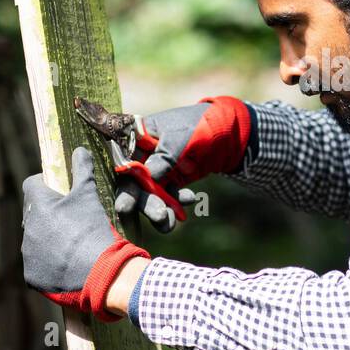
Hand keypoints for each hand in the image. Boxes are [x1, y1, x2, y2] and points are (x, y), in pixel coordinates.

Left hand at [22, 146, 148, 321]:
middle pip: (33, 213)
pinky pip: (37, 263)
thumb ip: (83, 170)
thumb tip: (80, 150)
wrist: (99, 271)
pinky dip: (49, 261)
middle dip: (47, 213)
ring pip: (35, 239)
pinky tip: (67, 262)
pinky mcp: (31, 275)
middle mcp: (27, 228)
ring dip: (47, 237)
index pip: (32, 184)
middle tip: (70, 218)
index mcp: (37, 205)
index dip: (45, 183)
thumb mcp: (89, 195)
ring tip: (71, 242)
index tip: (60, 189)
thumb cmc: (93, 229)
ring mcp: (28, 253)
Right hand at [113, 96, 250, 230]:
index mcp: (134, 140)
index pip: (123, 167)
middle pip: (135, 185)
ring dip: (161, 209)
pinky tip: (190, 199)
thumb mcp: (178, 139)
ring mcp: (155, 170)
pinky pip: (169, 195)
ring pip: (151, 195)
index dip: (123, 189)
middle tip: (159, 217)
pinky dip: (177, 201)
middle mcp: (140, 157)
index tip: (124, 209)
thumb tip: (147, 179)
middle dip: (145, 204)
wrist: (225, 129)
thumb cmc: (197, 126)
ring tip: (171, 222)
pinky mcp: (170, 180)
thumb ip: (163, 158)